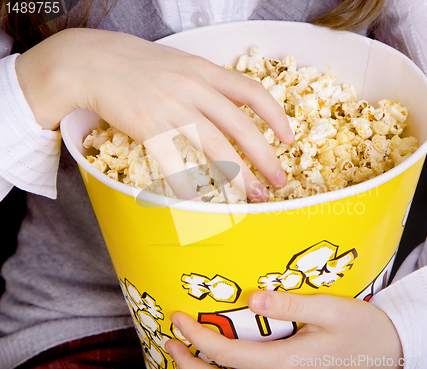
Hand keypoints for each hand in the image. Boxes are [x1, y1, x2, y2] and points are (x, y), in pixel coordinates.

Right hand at [15, 28, 292, 200]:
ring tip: (254, 196)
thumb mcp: (179, 64)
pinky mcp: (149, 127)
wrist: (92, 61)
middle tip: (278, 181)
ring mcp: (172, 109)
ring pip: (216, 149)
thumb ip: (205, 82)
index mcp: (204, 72)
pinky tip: (201, 202)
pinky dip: (190, 186)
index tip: (288, 137)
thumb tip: (230, 105)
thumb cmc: (137, 65)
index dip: (275, 117)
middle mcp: (194, 89)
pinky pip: (176, 163)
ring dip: (239, 177)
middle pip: (240, 129)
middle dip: (265, 158)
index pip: (252, 92)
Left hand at [165, 291, 402, 368]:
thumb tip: (253, 299)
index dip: (199, 339)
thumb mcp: (330, 310)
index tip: (179, 319)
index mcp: (287, 362)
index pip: (230, 355)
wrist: (387, 352)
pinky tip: (217, 358)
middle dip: (190, 364)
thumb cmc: (361, 329)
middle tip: (170, 341)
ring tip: (182, 352)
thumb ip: (291, 304)